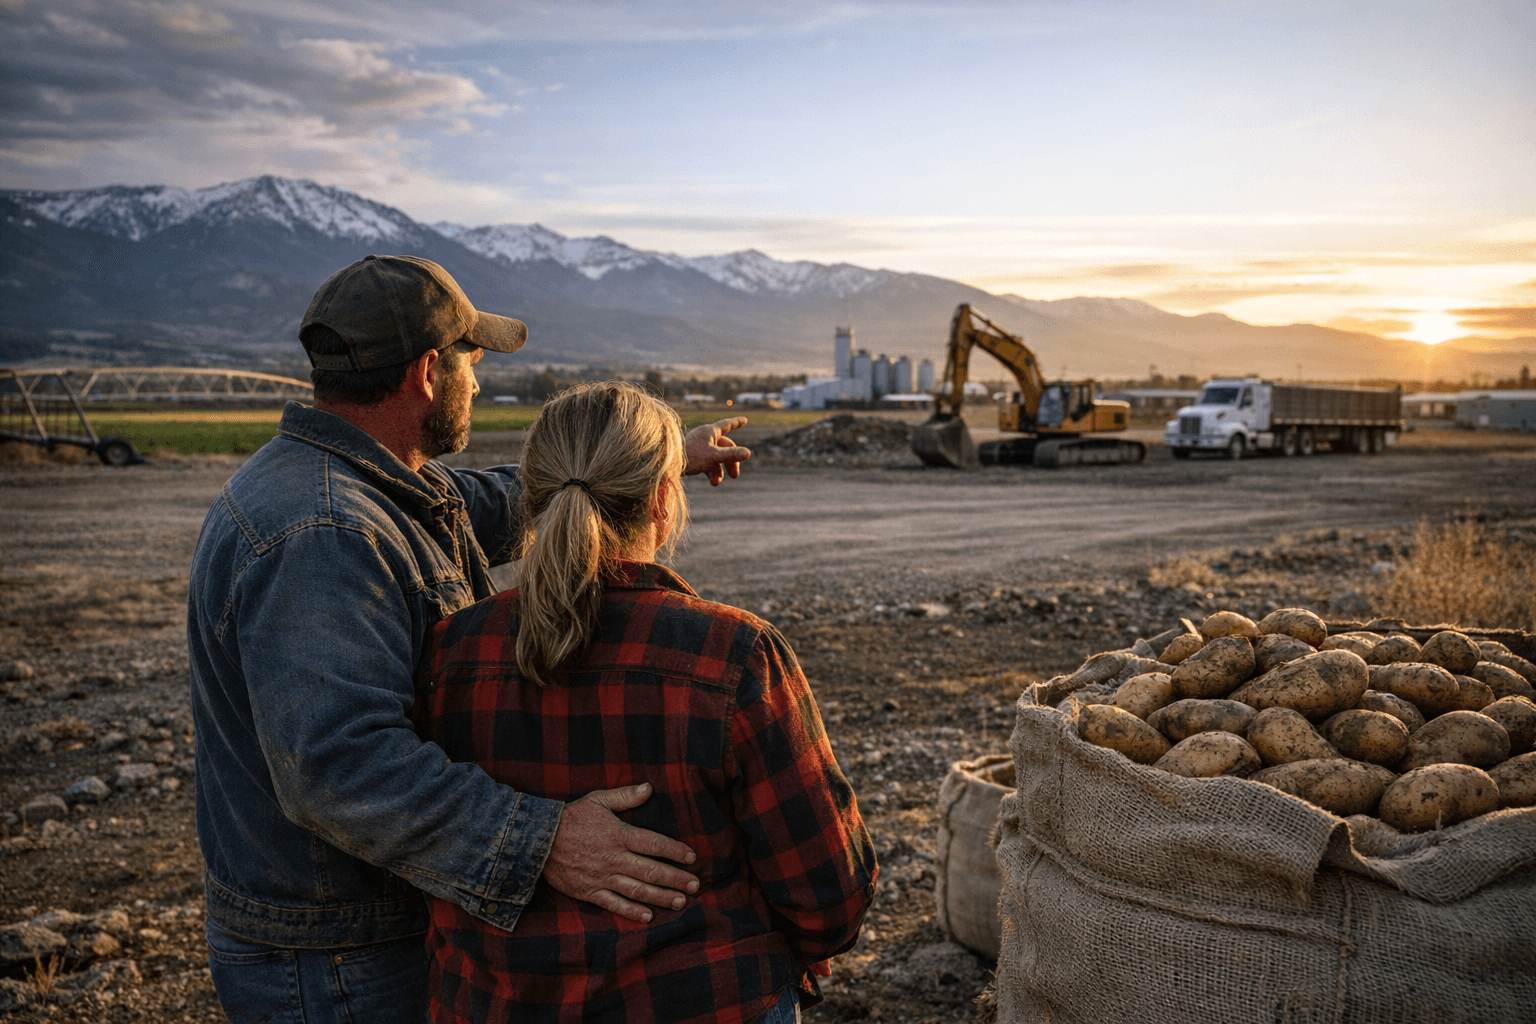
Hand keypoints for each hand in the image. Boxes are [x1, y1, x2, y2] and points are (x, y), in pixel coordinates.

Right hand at [542, 783, 699, 922]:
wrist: (538, 841)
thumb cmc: (571, 818)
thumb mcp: (597, 800)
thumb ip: (625, 796)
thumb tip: (649, 787)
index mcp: (619, 835)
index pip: (655, 844)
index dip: (676, 851)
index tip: (692, 857)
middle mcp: (614, 858)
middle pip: (652, 870)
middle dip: (676, 879)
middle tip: (696, 885)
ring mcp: (602, 877)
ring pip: (638, 890)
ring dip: (661, 897)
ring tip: (681, 902)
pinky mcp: (590, 892)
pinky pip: (614, 904)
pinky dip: (632, 912)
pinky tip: (648, 917)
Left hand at [683, 417, 750, 484]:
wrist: (664, 464)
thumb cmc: (689, 456)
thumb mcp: (713, 457)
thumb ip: (731, 455)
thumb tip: (748, 454)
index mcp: (709, 431)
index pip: (726, 425)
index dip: (736, 423)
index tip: (744, 420)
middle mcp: (703, 437)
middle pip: (724, 447)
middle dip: (730, 462)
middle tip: (734, 476)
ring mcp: (696, 446)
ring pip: (715, 457)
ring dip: (718, 471)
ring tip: (715, 483)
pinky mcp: (690, 456)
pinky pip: (705, 462)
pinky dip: (709, 471)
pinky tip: (710, 481)